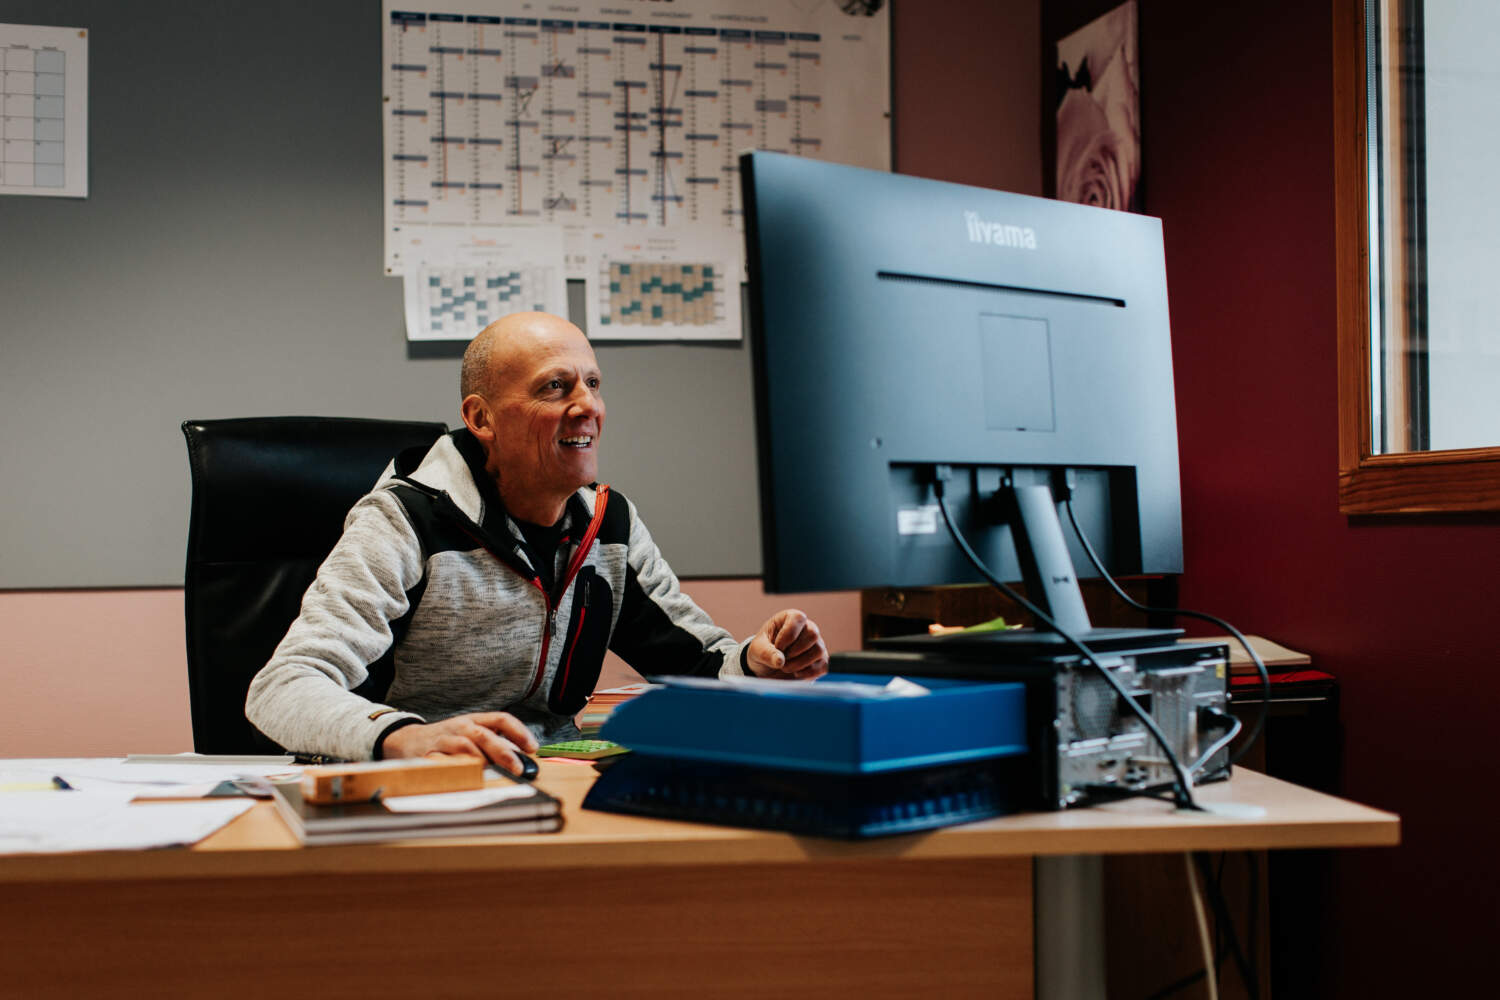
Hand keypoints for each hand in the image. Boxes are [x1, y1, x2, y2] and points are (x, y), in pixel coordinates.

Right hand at [381, 712, 538, 776]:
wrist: (406, 740)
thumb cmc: (447, 740)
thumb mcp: (470, 734)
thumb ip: (493, 744)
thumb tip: (522, 761)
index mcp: (474, 720)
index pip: (500, 718)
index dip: (519, 731)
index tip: (533, 747)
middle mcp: (459, 727)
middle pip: (484, 735)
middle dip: (503, 752)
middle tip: (518, 768)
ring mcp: (443, 741)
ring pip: (464, 747)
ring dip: (482, 761)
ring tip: (496, 775)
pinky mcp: (428, 756)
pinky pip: (443, 763)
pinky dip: (456, 770)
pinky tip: (467, 779)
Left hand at [745, 609, 828, 680]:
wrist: (768, 668)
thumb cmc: (763, 651)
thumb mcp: (757, 650)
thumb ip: (766, 653)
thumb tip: (780, 661)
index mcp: (791, 618)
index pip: (799, 618)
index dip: (788, 635)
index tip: (777, 647)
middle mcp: (808, 628)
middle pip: (812, 634)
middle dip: (794, 651)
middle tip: (781, 658)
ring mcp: (817, 644)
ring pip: (818, 650)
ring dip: (798, 663)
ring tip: (785, 667)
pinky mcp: (821, 660)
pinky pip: (822, 666)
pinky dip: (807, 673)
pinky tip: (795, 673)